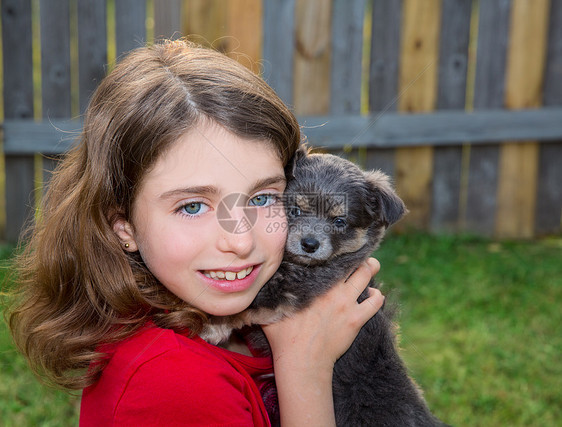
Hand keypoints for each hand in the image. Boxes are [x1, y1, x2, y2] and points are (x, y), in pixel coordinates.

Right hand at [262, 257, 382, 370]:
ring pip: (366, 275)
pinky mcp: (356, 319)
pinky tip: (373, 295)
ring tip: (371, 266)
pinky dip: (377, 296)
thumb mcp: (271, 307)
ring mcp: (346, 303)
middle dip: (357, 255)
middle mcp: (332, 288)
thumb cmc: (283, 336)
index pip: (329, 257)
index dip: (336, 250)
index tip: (337, 248)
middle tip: (358, 255)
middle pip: (351, 261)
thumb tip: (264, 277)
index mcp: (313, 282)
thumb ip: (270, 290)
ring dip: (370, 269)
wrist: (301, 360)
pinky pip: (375, 302)